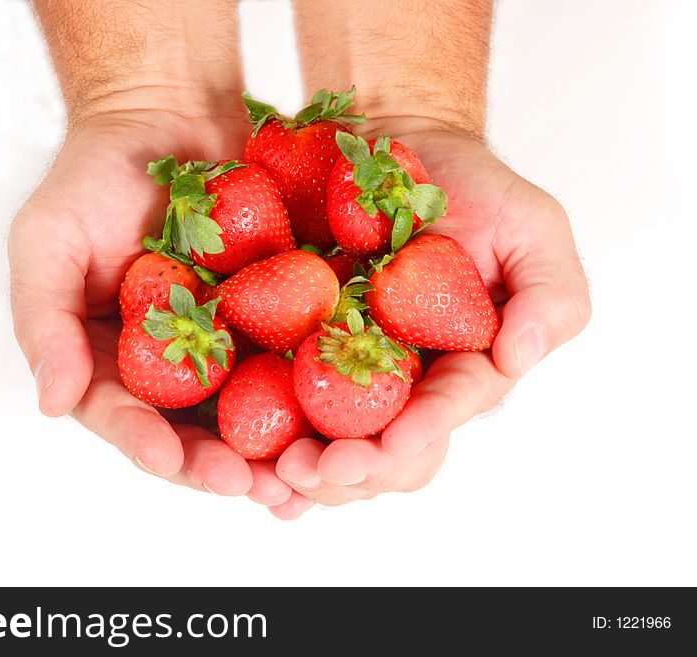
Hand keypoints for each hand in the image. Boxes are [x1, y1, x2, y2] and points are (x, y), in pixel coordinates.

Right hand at [8, 107, 304, 511]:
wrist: (168, 113)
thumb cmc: (94, 176)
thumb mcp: (48, 240)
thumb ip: (44, 320)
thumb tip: (51, 403)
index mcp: (115, 361)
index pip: (127, 419)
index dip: (148, 445)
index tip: (173, 461)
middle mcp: (174, 367)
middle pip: (197, 433)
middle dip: (223, 467)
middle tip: (255, 487)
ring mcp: (230, 343)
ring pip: (255, 412)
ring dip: (279, 449)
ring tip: (304, 472)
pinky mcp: (278, 315)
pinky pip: (301, 357)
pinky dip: (320, 390)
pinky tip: (346, 414)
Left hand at [275, 123, 590, 505]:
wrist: (391, 148)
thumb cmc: (472, 188)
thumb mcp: (532, 228)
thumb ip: (549, 294)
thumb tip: (518, 359)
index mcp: (460, 367)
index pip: (446, 410)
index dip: (424, 430)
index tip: (394, 441)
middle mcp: (402, 382)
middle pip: (383, 449)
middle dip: (353, 469)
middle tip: (313, 470)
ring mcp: (344, 370)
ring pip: (328, 441)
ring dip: (304, 470)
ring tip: (273, 474)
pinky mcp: (293, 346)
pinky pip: (274, 400)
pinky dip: (259, 438)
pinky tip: (240, 462)